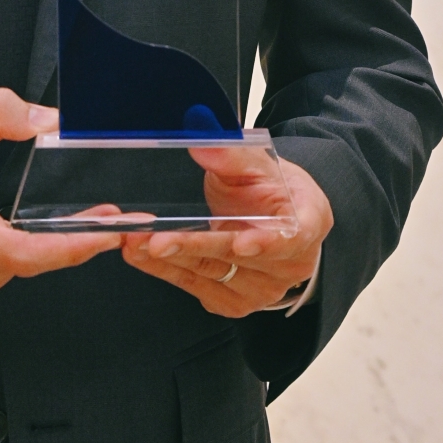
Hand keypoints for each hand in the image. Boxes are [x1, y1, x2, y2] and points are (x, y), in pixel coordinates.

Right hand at [0, 92, 120, 300]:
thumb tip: (46, 119)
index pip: (26, 252)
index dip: (73, 245)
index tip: (107, 231)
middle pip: (34, 262)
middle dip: (77, 241)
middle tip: (113, 219)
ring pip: (22, 269)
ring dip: (54, 248)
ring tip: (84, 221)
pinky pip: (6, 272)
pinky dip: (29, 253)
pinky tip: (42, 233)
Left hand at [121, 145, 330, 317]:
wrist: (273, 218)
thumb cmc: (271, 190)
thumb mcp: (258, 163)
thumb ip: (231, 154)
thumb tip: (203, 141)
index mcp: (307, 225)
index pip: (290, 238)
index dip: (266, 242)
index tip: (241, 242)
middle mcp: (289, 265)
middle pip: (236, 258)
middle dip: (192, 246)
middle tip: (156, 240)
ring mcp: (262, 289)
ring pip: (210, 274)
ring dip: (168, 259)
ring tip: (134, 241)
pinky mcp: (233, 302)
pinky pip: (195, 286)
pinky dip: (164, 270)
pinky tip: (140, 254)